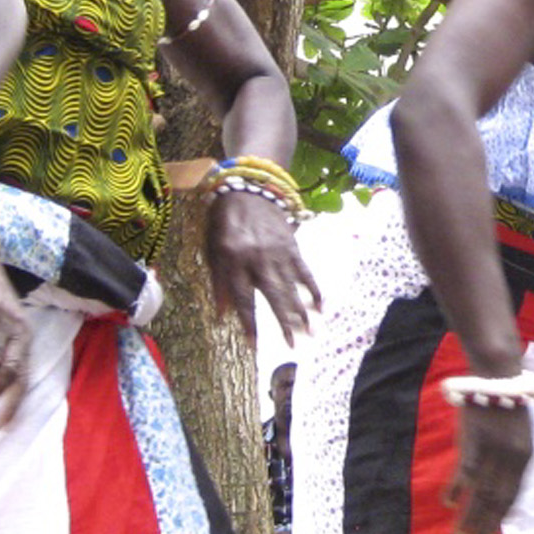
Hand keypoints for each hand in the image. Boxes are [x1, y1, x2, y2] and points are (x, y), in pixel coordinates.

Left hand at [206, 191, 319, 344]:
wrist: (248, 187)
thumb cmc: (224, 221)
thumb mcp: (212, 248)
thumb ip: (218, 281)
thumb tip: (221, 314)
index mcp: (233, 260)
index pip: (242, 298)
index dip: (248, 323)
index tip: (254, 346)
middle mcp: (257, 258)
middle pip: (273, 296)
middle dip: (283, 323)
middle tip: (292, 346)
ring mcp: (278, 253)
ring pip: (292, 287)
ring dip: (302, 312)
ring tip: (311, 333)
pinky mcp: (292, 246)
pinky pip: (305, 271)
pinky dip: (314, 289)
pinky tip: (321, 306)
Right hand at [442, 402, 532, 533]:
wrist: (498, 372)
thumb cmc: (506, 401)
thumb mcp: (517, 432)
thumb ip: (510, 457)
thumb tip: (499, 482)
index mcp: (526, 456)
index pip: (512, 496)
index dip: (500, 519)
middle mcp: (512, 457)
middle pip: (497, 500)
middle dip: (485, 527)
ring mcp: (494, 449)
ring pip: (481, 492)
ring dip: (469, 516)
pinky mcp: (476, 439)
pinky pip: (465, 471)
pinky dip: (456, 489)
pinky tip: (448, 503)